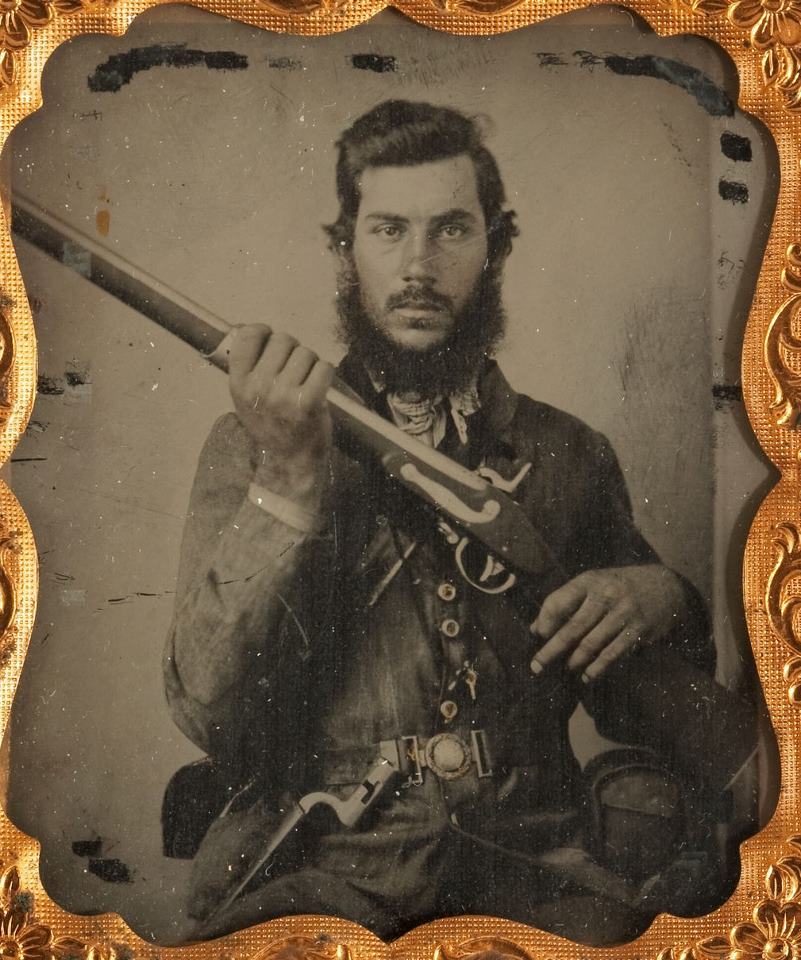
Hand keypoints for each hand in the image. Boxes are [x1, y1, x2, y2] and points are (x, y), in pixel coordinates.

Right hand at [228, 324, 333, 509]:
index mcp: (238, 383)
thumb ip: (249, 368)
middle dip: (293, 350)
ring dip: (311, 363)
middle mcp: (258, 387)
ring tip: (306, 383)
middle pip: (283, 339)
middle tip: (295, 371)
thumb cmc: (272, 426)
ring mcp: (283, 394)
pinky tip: (320, 387)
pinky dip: (326, 373)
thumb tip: (256, 329)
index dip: (265, 333)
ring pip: (306, 352)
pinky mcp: (309, 401)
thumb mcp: (247, 399)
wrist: (288, 464)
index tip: (273, 344)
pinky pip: (324, 367)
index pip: (249, 335)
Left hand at [528, 564, 686, 681]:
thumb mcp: (593, 585)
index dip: (545, 621)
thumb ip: (566, 603)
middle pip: (572, 627)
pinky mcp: (638, 629)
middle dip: (551, 649)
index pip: (558, 602)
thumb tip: (535, 630)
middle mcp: (605, 594)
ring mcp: (623, 612)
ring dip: (575, 660)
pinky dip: (598, 668)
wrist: (665, 586)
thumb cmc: (619, 587)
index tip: (538, 637)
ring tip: (566, 669)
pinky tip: (588, 676)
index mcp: (589, 581)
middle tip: (537, 666)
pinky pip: (613, 653)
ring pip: (591, 643)